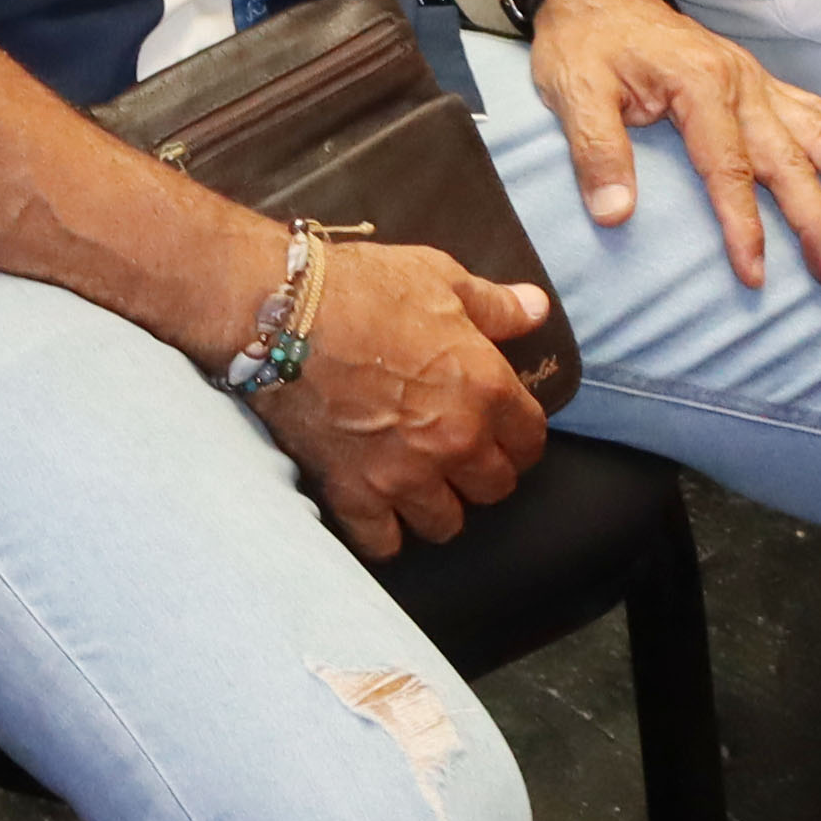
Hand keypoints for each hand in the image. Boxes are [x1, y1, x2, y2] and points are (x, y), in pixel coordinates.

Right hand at [253, 236, 553, 557]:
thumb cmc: (362, 287)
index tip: (500, 431)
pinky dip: (382, 532)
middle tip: (455, 454)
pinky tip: (377, 510)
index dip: (517, 437)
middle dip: (479, 472)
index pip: (530, 441)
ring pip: (445, 523)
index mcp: (486, 388)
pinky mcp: (354, 493)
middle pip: (494, 488)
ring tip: (417, 484)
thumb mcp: (439, 278)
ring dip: (435, 505)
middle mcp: (455, 441)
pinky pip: (384, 543)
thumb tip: (538, 308)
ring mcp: (404, 474)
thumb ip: (496, 305)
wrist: (281, 313)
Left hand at [521, 0, 820, 289]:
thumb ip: (596, 152)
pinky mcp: (756, 79)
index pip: (728, 169)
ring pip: (819, 133)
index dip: (743, 226)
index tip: (756, 276)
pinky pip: (815, 107)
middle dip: (819, 221)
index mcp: (698, 86)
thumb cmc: (583, 43)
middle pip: (789, 160)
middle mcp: (739, 82)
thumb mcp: (573, 92)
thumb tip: (615, 216)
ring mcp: (754, 80)